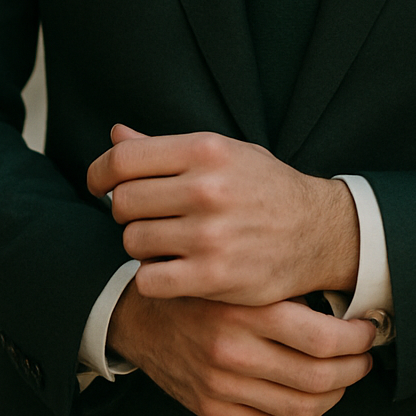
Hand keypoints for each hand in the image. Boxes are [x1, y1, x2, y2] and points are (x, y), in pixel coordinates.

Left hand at [87, 126, 359, 304]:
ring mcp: (209, 234)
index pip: (124, 159)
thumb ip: (165, 147)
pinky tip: (171, 269)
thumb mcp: (223, 153)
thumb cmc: (265, 189)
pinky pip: (150, 279)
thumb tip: (115, 135)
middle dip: (128, 211)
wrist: (317, 232)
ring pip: (134, 242)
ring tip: (167, 242)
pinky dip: (153, 277)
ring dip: (143, 245)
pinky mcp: (213, 276)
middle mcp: (206, 188)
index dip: (99, 173)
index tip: (99, 185)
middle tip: (148, 217)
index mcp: (206, 150)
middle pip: (124, 202)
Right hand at [107, 280, 375, 415]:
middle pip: (317, 377)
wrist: (141, 312)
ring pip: (300, 408)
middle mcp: (232, 350)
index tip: (369, 330)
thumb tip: (348, 296)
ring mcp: (219, 384)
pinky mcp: (209, 408)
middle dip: (354, 369)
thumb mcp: (241, 269)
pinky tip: (312, 401)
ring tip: (344, 377)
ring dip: (335, 395)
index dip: (357, 340)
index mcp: (245, 309)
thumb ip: (284, 283)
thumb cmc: (203, 283)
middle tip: (365, 356)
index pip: (322, 338)